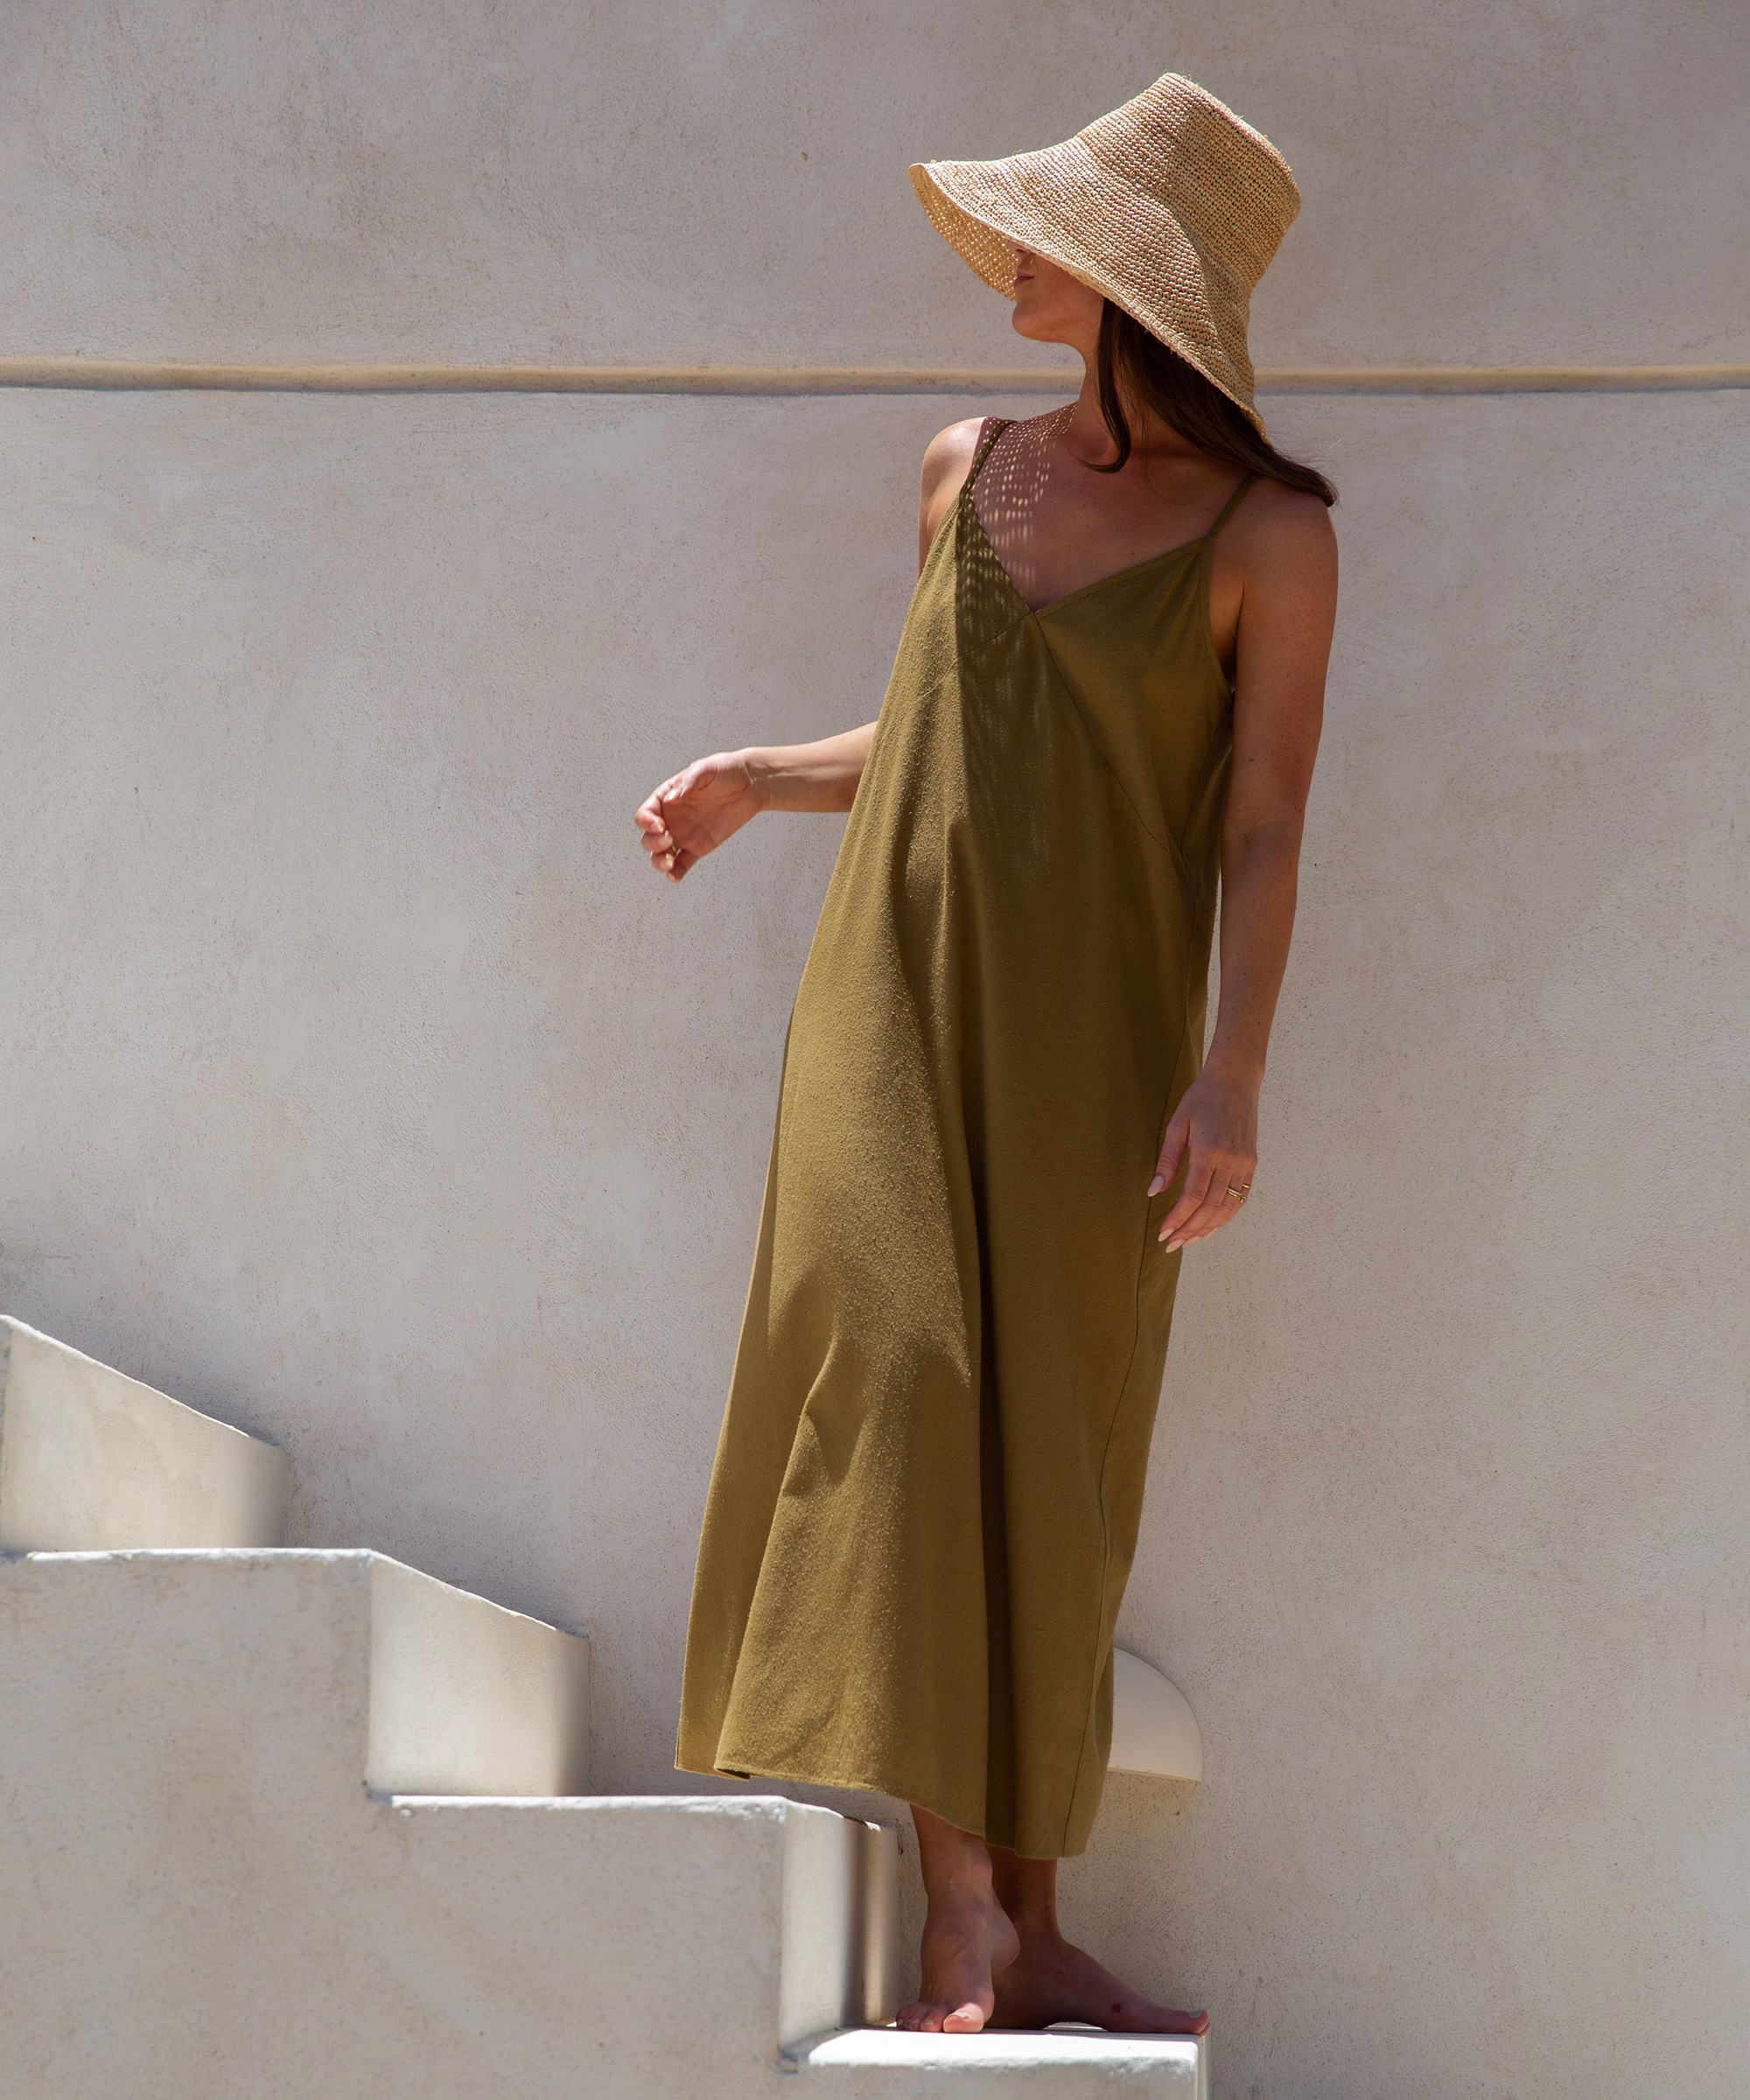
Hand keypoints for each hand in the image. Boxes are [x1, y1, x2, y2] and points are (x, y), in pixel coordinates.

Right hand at [634, 751, 762, 881]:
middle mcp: (670, 818)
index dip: (647, 823)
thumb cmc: (724, 771)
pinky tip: (675, 876)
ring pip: (661, 855)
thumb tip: (671, 798)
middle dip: (653, 843)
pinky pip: (682, 864)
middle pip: (648, 838)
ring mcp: (683, 835)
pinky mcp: (698, 848)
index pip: (645, 815)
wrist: (749, 784)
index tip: (660, 825)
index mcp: (666, 798)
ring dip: (659, 862)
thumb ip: (687, 782)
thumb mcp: (705, 769)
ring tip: (669, 864)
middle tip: (669, 838)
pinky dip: (676, 873)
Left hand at [1149, 1067, 1258, 1252]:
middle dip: (1190, 1229)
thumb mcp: (1177, 1124)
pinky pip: (1240, 1198)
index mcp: (1209, 1151)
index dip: (1178, 1218)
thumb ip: (1167, 1160)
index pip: (1193, 1196)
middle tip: (1172, 1244)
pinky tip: (1211, 1226)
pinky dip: (1225, 1216)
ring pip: (1228, 1207)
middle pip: (1210, 1207)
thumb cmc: (1201, 1099)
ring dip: (1208, 1228)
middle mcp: (1230, 1161)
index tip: (1163, 1231)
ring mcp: (1245, 1164)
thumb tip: (1153, 1191)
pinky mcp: (1251, 1164)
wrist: (1235, 1080)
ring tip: (1188, 1241)